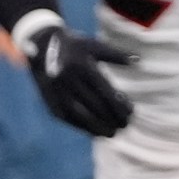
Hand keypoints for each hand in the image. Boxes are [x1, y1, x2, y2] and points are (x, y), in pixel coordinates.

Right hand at [17, 16, 133, 136]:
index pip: (105, 92)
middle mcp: (68, 81)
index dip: (119, 106)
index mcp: (81, 66)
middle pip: (95, 106)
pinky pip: (70, 120)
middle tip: (126, 125)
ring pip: (82, 116)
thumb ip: (116, 54)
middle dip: (113, 118)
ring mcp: (58, 94)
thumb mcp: (94, 45)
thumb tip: (137, 61)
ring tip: (113, 133)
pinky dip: (84, 128)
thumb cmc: (75, 46)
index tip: (131, 114)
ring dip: (99, 127)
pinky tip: (96, 132)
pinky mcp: (51, 103)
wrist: (41, 47)